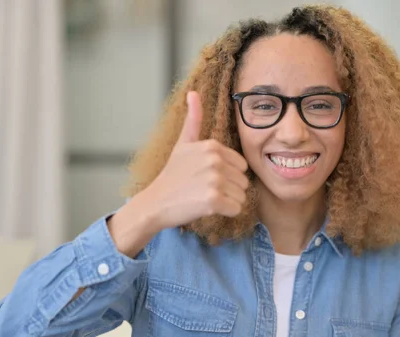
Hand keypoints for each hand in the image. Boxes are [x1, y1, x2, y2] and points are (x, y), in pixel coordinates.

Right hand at [127, 91, 249, 230]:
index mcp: (212, 146)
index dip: (228, 175)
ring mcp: (214, 180)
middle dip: (229, 189)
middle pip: (243, 181)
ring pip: (241, 196)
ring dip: (228, 201)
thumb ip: (193, 119)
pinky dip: (226, 212)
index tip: (207, 177)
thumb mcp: (183, 144)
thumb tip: (193, 92)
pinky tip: (208, 208)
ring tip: (205, 197)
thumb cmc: (173, 174)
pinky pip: (236, 209)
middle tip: (205, 189)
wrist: (155, 202)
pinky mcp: (213, 201)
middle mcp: (215, 161)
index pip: (241, 166)